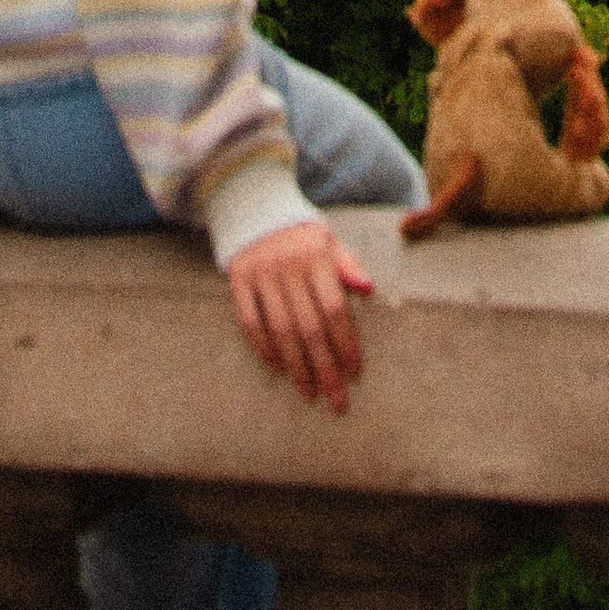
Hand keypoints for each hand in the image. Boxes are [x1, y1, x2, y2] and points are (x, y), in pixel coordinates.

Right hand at [226, 218, 373, 412]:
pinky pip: (250, 322)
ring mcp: (262, 275)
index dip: (345, 343)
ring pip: (281, 330)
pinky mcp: (239, 281)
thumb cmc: (302, 235)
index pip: (334, 309)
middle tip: (337, 401)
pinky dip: (264, 348)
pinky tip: (278, 368)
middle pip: (309, 328)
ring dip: (297, 366)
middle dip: (325, 368)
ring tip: (310, 393)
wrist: (256, 208)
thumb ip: (349, 266)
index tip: (355, 373)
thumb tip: (369, 288)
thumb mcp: (330, 242)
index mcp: (316, 258)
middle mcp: (289, 267)